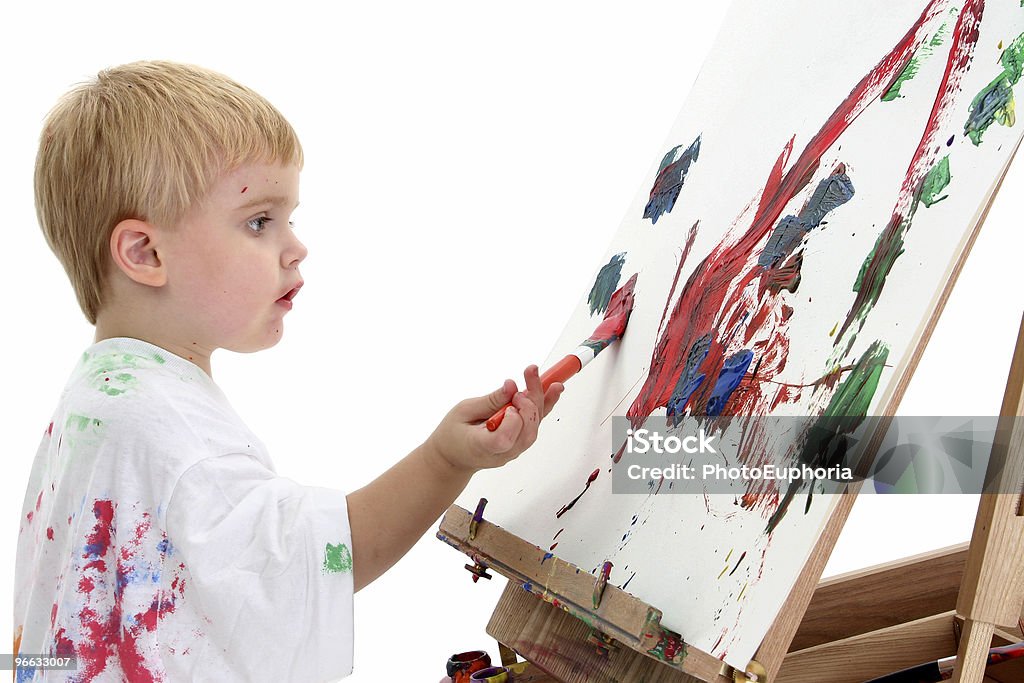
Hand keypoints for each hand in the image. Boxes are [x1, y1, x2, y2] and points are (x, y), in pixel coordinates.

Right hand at [425, 365, 563, 473]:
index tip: (510, 401)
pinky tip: (554, 389)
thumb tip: (511, 386)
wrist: (453, 458)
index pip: (505, 439)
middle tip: (529, 374)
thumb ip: (490, 400)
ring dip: (539, 399)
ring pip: (534, 427)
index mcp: (482, 446)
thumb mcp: (463, 411)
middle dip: (531, 399)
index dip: (513, 419)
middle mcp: (502, 453)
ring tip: (537, 375)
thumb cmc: (452, 436)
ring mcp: (513, 451)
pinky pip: (535, 426)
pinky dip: (545, 406)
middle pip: (527, 430)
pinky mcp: (519, 444)